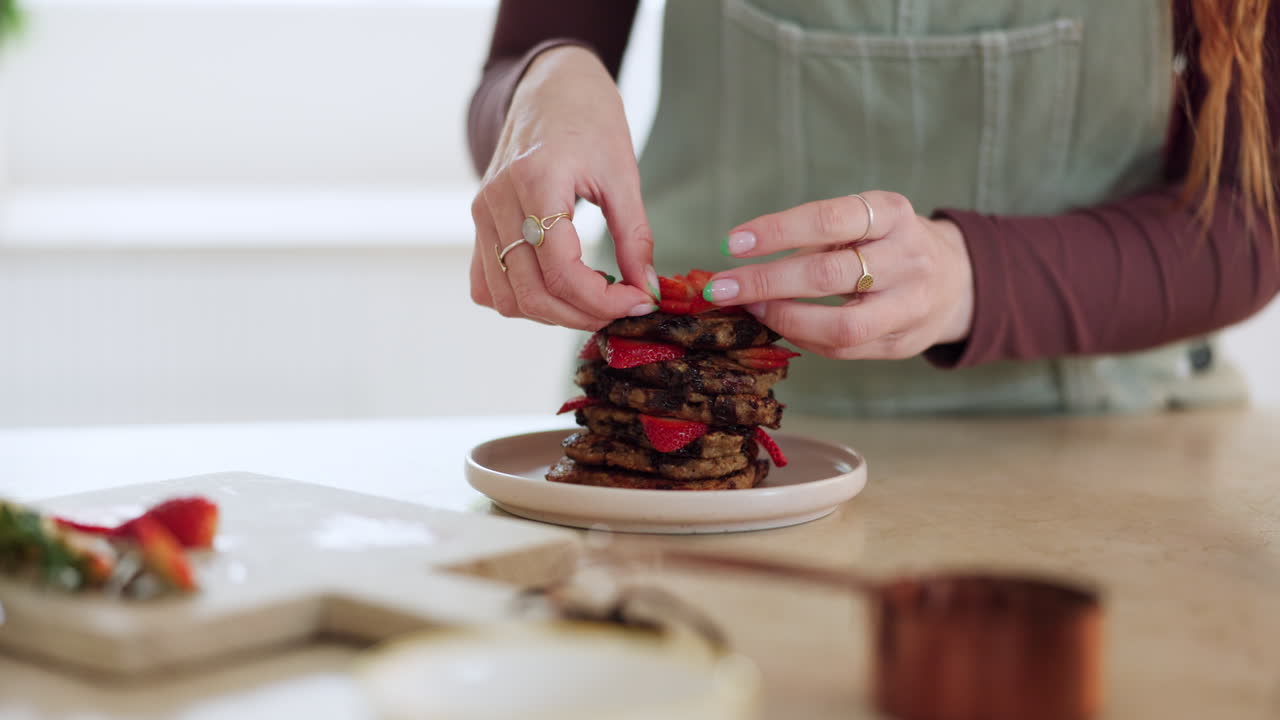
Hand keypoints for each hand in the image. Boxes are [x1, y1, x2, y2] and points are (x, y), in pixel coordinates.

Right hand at [470, 46, 658, 330]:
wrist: (551, 89)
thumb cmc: (590, 122)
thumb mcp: (623, 175)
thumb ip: (635, 237)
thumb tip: (647, 291)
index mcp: (535, 181)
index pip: (561, 269)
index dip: (603, 300)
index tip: (639, 301)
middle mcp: (496, 202)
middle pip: (533, 293)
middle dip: (583, 315)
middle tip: (622, 308)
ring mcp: (481, 215)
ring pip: (507, 299)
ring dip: (554, 315)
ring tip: (593, 300)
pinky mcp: (478, 226)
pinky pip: (487, 285)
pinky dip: (522, 301)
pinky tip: (558, 290)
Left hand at [702, 192, 974, 358]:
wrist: (958, 279)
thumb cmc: (888, 245)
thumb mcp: (864, 222)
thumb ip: (814, 239)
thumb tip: (742, 262)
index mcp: (893, 213)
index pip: (828, 219)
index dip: (776, 231)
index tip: (732, 244)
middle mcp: (907, 257)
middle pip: (827, 274)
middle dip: (765, 281)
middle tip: (722, 286)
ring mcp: (910, 304)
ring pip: (840, 325)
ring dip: (784, 319)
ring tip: (751, 309)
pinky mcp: (904, 343)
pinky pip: (844, 349)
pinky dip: (804, 338)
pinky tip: (780, 326)